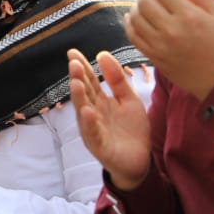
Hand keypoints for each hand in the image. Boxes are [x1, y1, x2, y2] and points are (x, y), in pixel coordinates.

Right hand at [68, 48, 151, 190]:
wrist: (140, 160)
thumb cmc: (131, 130)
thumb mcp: (128, 99)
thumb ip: (117, 80)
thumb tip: (102, 54)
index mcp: (99, 102)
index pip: (88, 81)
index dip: (81, 67)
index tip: (73, 52)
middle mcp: (92, 114)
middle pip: (83, 94)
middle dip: (77, 79)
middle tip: (73, 64)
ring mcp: (94, 130)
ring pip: (83, 112)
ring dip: (79, 99)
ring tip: (77, 84)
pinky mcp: (100, 146)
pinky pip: (93, 134)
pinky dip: (89, 124)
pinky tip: (88, 112)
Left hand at [124, 0, 213, 100]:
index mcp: (189, 16)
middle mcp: (171, 29)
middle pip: (145, 3)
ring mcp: (160, 45)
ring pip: (135, 19)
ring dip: (135, 7)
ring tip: (142, 5)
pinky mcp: (154, 57)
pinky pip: (134, 37)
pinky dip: (129, 25)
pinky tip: (132, 19)